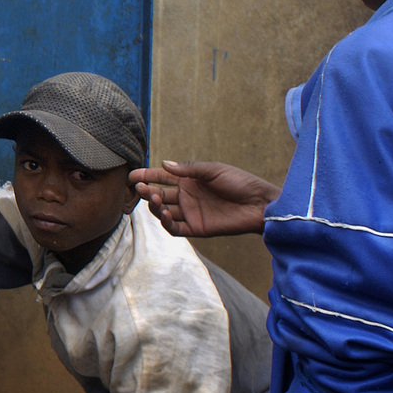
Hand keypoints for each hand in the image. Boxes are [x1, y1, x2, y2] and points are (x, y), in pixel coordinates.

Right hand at [129, 161, 280, 237]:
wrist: (260, 204)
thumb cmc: (241, 183)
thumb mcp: (214, 170)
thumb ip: (189, 169)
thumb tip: (164, 164)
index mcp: (189, 180)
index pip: (162, 177)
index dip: (147, 175)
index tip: (133, 175)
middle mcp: (187, 196)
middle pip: (159, 194)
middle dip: (146, 191)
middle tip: (140, 188)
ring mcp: (190, 213)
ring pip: (163, 211)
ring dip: (154, 206)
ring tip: (153, 199)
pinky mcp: (196, 228)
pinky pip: (174, 228)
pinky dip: (166, 222)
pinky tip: (165, 214)